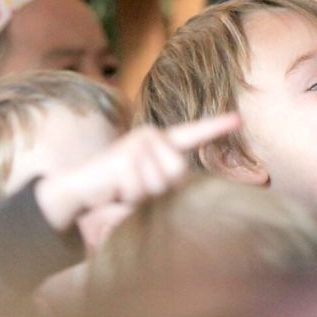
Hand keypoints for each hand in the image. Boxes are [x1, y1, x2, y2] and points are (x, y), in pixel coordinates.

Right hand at [36, 113, 241, 231]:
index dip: (216, 126)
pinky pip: (142, 189)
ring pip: (160, 184)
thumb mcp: (148, 185)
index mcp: (160, 141)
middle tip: (135, 189)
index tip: (239, 118)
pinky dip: (129, 198)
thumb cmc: (116, 190)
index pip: (192, 134)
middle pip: (178, 174)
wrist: (77, 190)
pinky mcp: (125, 157)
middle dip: (159, 191)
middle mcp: (151, 135)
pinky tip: (114, 189)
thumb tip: (186, 187)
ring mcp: (137, 143)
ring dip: (142, 197)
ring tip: (123, 189)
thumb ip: (168, 184)